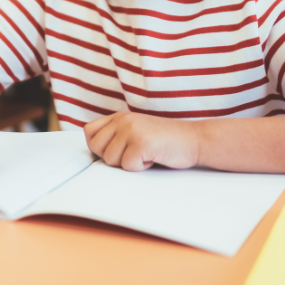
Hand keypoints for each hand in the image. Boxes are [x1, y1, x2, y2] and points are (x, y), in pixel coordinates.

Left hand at [84, 112, 201, 171]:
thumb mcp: (136, 131)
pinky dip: (141, 167)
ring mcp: (131, 130)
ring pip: (110, 159)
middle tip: (134, 154)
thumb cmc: (166, 140)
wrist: (195, 139)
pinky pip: (128, 166)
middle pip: (96, 147)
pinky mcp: (142, 143)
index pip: (89, 131)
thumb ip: (116, 135)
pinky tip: (154, 157)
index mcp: (120, 117)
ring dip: (129, 163)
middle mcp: (123, 120)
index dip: (98, 146)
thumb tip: (93, 150)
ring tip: (146, 154)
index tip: (117, 151)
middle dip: (113, 158)